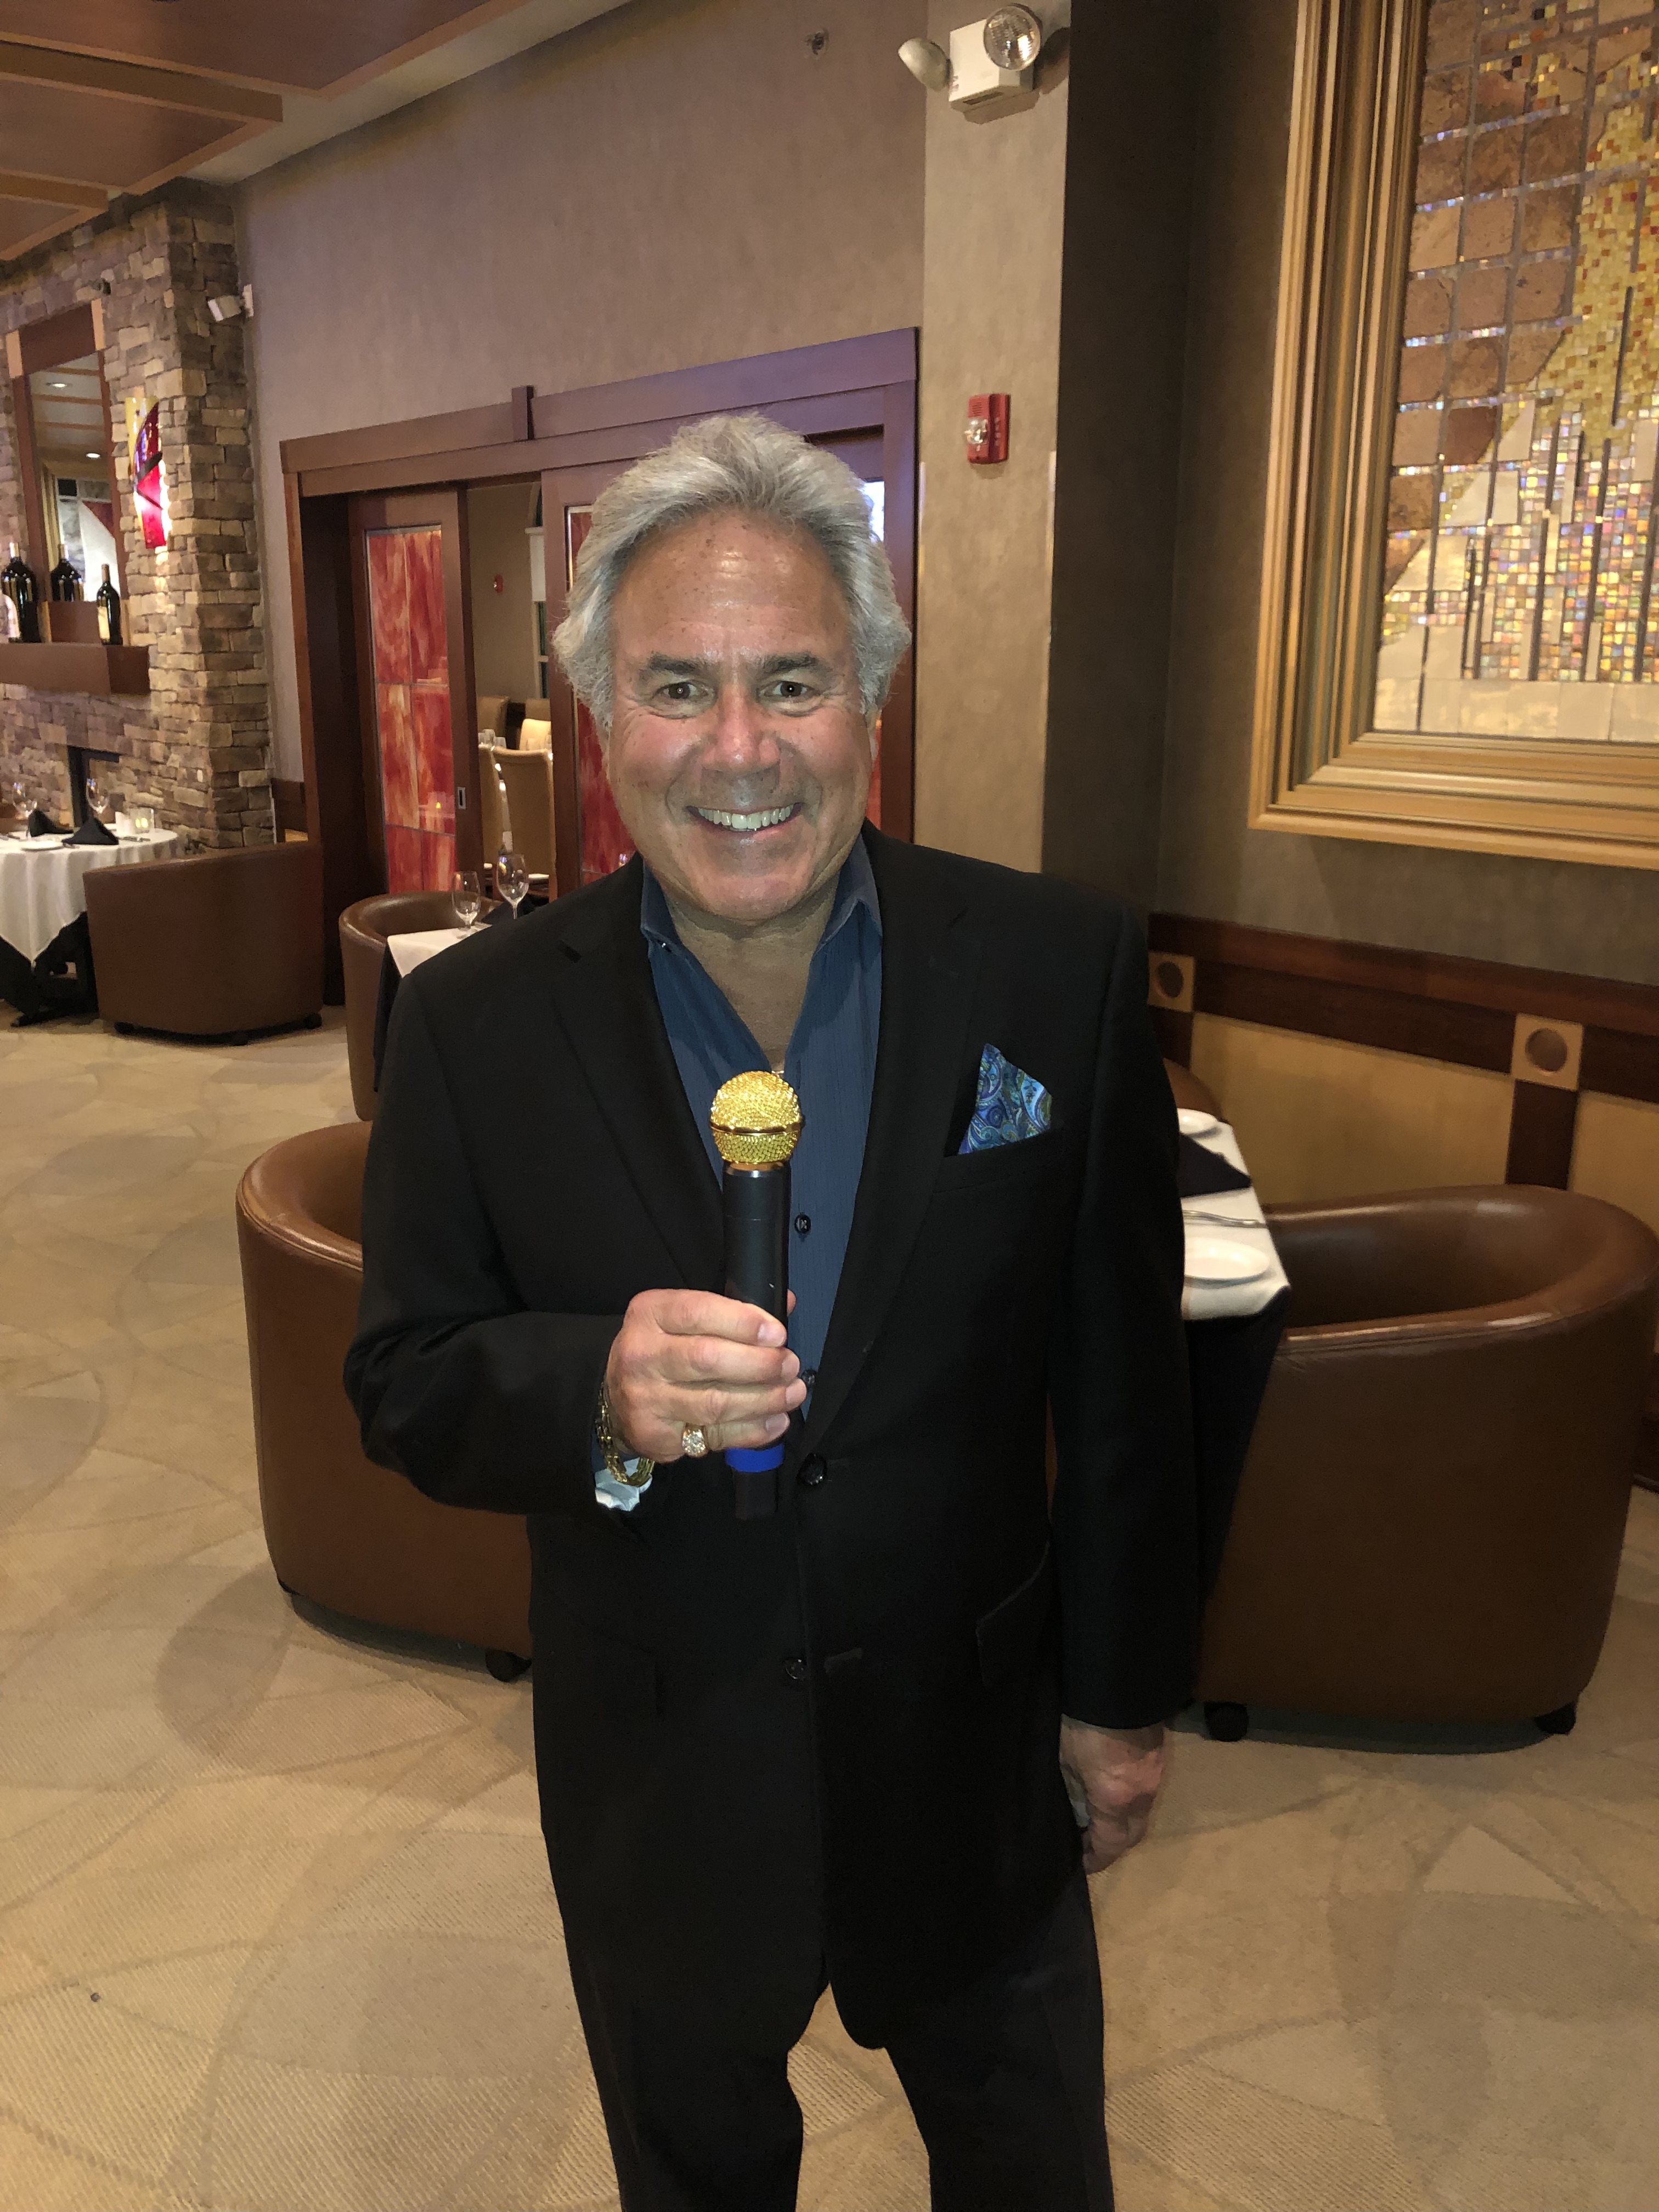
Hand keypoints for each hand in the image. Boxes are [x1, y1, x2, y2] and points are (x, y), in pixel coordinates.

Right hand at [605, 1288, 805, 1462]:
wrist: (615, 1399)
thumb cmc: (663, 1350)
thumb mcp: (683, 1319)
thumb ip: (731, 1311)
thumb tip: (786, 1303)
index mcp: (650, 1314)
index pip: (697, 1312)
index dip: (742, 1322)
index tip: (777, 1333)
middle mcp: (642, 1355)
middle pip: (708, 1359)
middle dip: (759, 1364)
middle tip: (790, 1364)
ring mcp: (646, 1399)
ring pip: (714, 1403)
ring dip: (763, 1399)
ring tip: (792, 1392)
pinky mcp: (657, 1436)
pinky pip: (714, 1436)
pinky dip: (752, 1431)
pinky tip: (776, 1421)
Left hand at [1058, 1718, 1165, 1874]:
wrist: (1119, 1684)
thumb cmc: (1084, 1725)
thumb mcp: (1067, 1761)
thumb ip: (1075, 1792)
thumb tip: (1080, 1813)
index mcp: (1116, 1801)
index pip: (1111, 1845)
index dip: (1097, 1858)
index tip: (1083, 1863)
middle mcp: (1142, 1795)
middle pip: (1133, 1835)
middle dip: (1115, 1844)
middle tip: (1093, 1843)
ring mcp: (1156, 1775)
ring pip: (1143, 1812)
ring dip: (1125, 1820)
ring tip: (1102, 1816)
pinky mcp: (1160, 1757)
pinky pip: (1147, 1791)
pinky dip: (1133, 1800)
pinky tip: (1116, 1790)